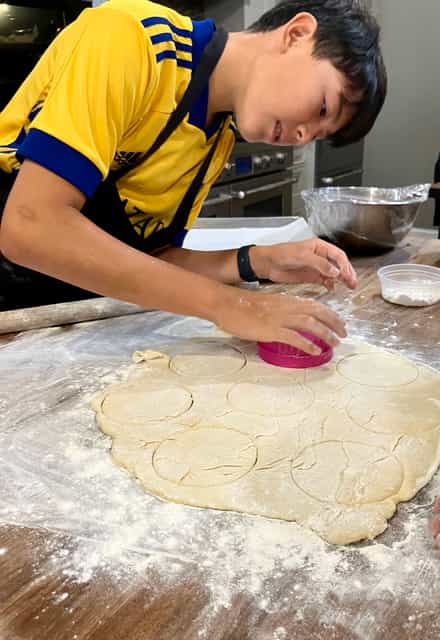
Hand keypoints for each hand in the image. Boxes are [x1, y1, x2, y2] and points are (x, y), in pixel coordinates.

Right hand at [214, 287, 346, 354]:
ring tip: (335, 343)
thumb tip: (291, 320)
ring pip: (311, 324)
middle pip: (318, 312)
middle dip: (334, 323)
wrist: (227, 304)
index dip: (329, 313)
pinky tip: (315, 350)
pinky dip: (307, 344)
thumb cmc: (243, 305)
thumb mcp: (268, 304)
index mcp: (287, 300)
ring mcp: (280, 318)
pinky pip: (294, 337)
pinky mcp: (272, 330)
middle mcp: (287, 307)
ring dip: (326, 334)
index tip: (338, 322)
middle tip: (344, 333)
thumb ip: (282, 310)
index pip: (314, 305)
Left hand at [251, 239, 357, 289]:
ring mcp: (316, 267)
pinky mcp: (311, 276)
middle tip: (352, 283)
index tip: (348, 275)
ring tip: (348, 287)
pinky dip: (330, 284)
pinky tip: (332, 288)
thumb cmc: (281, 254)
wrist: (267, 264)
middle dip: (347, 273)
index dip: (345, 265)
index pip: (337, 255)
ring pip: (333, 273)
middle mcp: (320, 256)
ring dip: (341, 279)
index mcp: (319, 247)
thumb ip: (319, 264)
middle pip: (338, 264)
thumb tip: (335, 272)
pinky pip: (325, 280)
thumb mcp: (301, 256)